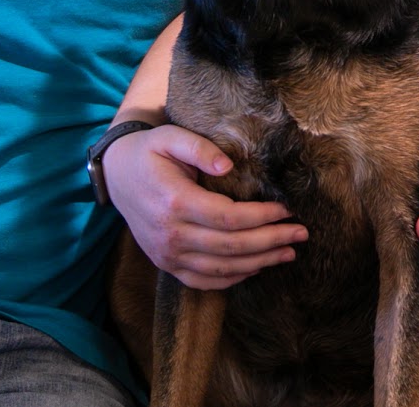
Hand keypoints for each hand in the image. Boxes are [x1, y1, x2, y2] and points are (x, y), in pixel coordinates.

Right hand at [103, 123, 305, 290]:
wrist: (117, 174)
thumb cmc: (149, 151)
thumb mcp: (170, 136)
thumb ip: (200, 148)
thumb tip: (228, 166)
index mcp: (175, 203)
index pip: (230, 218)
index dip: (263, 217)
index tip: (287, 210)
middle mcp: (171, 235)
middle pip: (231, 247)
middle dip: (271, 241)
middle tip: (301, 234)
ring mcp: (166, 255)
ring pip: (221, 269)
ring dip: (259, 263)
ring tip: (288, 253)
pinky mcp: (166, 264)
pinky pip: (202, 281)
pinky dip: (232, 279)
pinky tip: (256, 267)